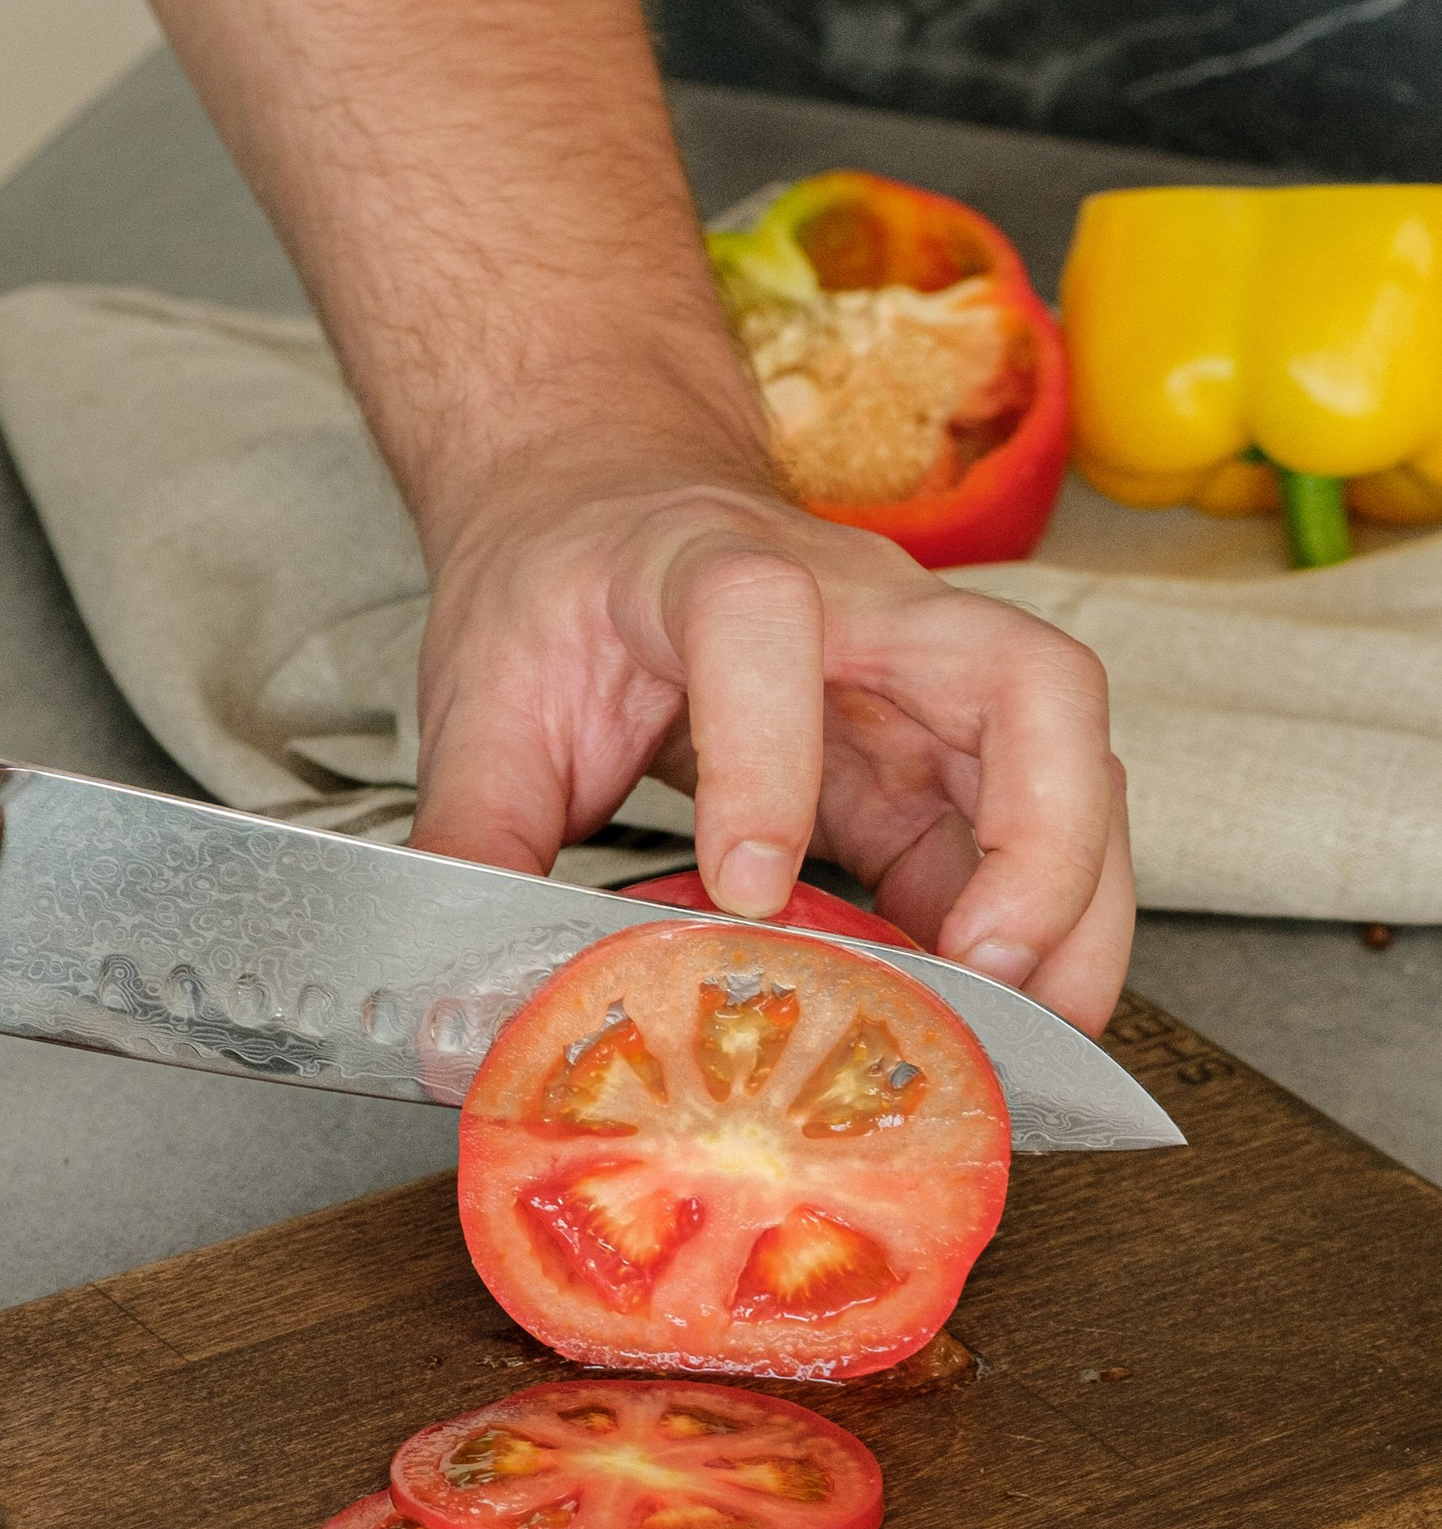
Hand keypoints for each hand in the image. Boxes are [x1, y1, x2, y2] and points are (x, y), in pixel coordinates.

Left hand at [408, 462, 1132, 1031]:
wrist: (603, 500)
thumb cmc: (558, 590)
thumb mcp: (484, 708)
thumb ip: (470, 850)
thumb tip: (452, 1021)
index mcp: (708, 569)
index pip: (768, 626)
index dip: (770, 756)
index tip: (746, 890)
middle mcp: (858, 604)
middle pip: (1021, 674)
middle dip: (1038, 834)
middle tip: (992, 973)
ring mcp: (919, 671)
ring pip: (1065, 748)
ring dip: (1076, 890)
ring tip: (1042, 1028)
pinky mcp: (938, 744)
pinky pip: (1029, 819)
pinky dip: (1044, 917)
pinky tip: (1010, 1016)